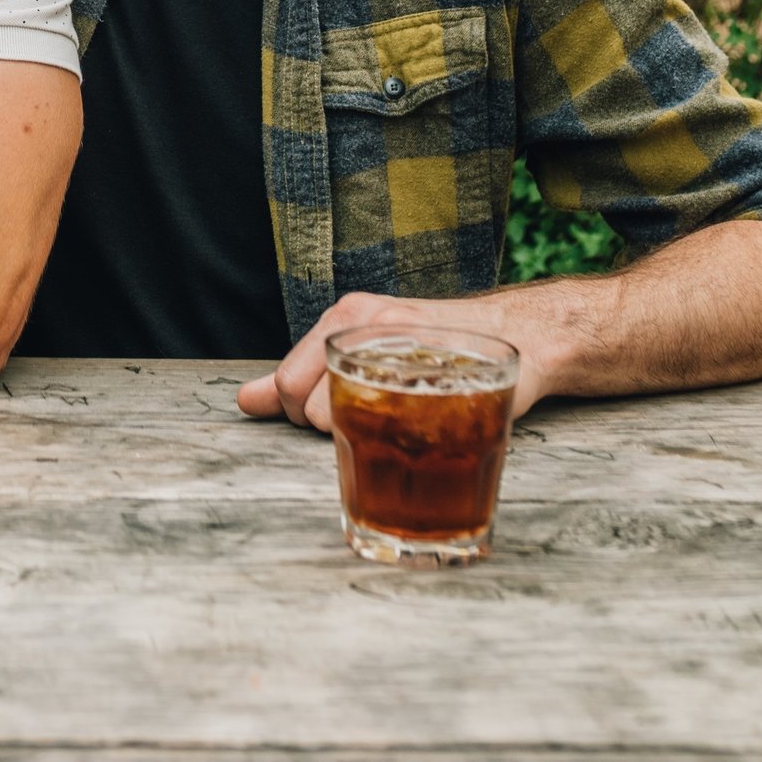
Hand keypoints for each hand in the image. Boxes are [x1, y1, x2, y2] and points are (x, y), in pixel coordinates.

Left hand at [237, 291, 552, 433]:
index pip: (287, 384)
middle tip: (376, 424)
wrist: (515, 333)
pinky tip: (427, 429)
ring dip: (370, 441)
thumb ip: (301, 377)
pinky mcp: (443, 366)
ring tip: (405, 421)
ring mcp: (403, 342)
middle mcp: (366, 322)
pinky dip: (407, 443)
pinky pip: (399, 423)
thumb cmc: (431, 351)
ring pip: (346, 415)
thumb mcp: (363, 353)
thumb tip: (246, 401)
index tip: (339, 419)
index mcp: (344, 319)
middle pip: (308, 405)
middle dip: (331, 431)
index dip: (302, 417)